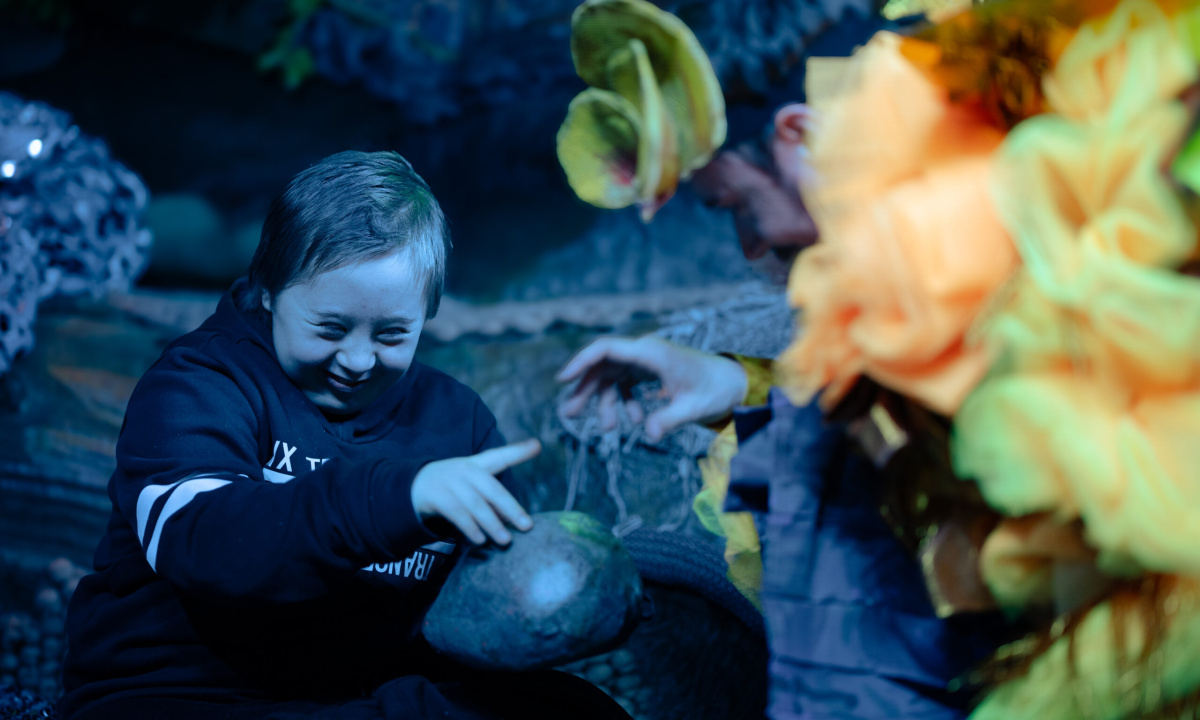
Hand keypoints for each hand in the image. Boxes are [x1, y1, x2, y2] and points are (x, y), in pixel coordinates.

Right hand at [411, 439, 539, 545]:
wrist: (413, 486)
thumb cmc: (453, 486)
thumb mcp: (473, 486)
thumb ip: (494, 499)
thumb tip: (514, 519)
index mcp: (477, 464)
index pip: (500, 456)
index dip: (518, 451)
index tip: (537, 445)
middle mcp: (465, 470)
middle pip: (492, 489)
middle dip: (511, 508)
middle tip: (527, 526)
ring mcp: (450, 482)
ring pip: (476, 504)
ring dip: (491, 523)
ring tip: (505, 540)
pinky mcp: (436, 496)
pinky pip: (457, 514)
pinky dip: (470, 528)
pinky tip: (480, 540)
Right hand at [556, 336, 747, 440]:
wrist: (733, 384)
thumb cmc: (716, 390)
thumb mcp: (694, 407)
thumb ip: (671, 419)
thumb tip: (651, 434)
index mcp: (651, 352)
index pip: (606, 349)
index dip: (581, 361)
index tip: (563, 379)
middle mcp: (644, 352)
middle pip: (603, 365)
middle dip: (585, 389)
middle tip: (570, 414)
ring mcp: (646, 361)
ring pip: (611, 376)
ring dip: (604, 400)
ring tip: (608, 427)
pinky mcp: (649, 371)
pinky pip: (625, 382)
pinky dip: (623, 400)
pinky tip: (635, 420)